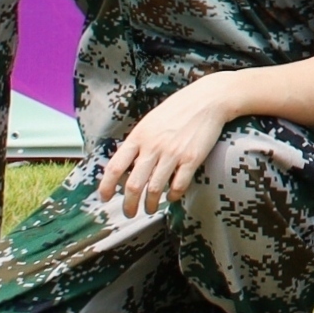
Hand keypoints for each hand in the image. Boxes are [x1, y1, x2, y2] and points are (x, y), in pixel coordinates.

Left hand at [97, 81, 231, 219]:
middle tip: (129, 213)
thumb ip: (138, 142)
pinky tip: (171, 196)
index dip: (106, 186)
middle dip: (128, 204)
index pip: (115, 167)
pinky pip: (178, 185)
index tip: (104, 197)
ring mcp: (173, 153)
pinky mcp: (192, 158)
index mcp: (139, 137)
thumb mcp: (150, 121)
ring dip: (149, 204)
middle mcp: (153, 147)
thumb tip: (126, 164)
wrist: (208, 99)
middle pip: (133, 185)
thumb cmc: (178, 109)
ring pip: (154, 189)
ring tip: (149, 209)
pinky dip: (173, 195)